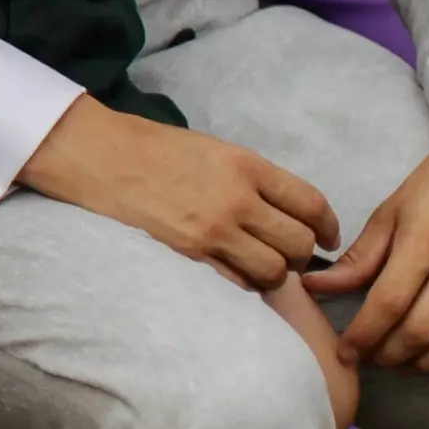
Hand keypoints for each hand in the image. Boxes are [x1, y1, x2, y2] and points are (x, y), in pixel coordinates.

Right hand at [18, 98, 340, 289]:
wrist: (100, 157)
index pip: (311, 203)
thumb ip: (252, 179)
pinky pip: (240, 280)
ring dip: (275, 272)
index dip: (329, 226)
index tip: (328, 236)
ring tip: (262, 264)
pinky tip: (235, 270)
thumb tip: (285, 210)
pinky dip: (246, 280)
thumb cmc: (153, 147)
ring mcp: (215, 230)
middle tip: (290, 253)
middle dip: (303, 253)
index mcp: (247, 165)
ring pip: (276, 270)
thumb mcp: (213, 150)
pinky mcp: (191, 253)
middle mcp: (238, 199)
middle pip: (300, 243)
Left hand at [307, 102, 428, 372]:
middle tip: (374, 360)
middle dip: (391, 355)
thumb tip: (314, 287)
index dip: (364, 336)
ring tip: (407, 363)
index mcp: (423, 241)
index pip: (388, 303)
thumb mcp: (390, 212)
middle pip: (423, 329)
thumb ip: (359, 258)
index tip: (346, 352)